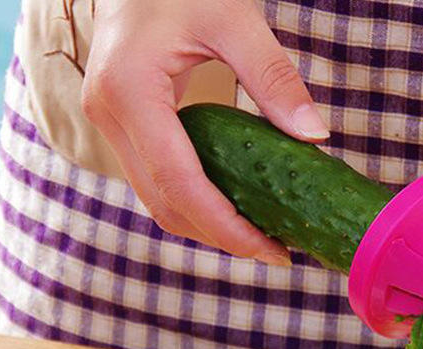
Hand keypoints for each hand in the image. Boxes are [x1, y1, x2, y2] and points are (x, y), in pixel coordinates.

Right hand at [82, 0, 328, 264]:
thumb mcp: (233, 18)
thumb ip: (274, 78)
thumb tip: (315, 137)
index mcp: (128, 90)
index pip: (179, 183)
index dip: (225, 227)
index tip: (269, 249)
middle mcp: (108, 116)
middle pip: (165, 205)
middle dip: (220, 238)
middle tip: (273, 251)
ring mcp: (108, 125)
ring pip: (157, 202)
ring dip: (206, 228)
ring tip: (258, 238)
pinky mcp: (121, 130)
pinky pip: (157, 183)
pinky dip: (195, 205)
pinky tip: (233, 209)